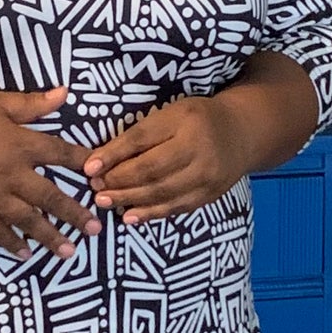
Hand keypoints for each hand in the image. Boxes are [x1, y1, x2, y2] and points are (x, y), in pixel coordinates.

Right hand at [0, 83, 98, 258]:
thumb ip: (30, 104)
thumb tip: (65, 94)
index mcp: (19, 143)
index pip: (59, 155)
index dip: (81, 163)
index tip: (99, 174)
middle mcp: (10, 174)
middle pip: (50, 197)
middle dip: (75, 214)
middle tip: (96, 229)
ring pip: (27, 221)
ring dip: (51, 237)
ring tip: (69, 252)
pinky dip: (11, 243)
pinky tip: (25, 254)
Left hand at [82, 95, 251, 224]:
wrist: (242, 133)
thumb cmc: (197, 119)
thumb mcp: (170, 114)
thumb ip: (140, 134)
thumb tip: (101, 160)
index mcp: (185, 122)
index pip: (143, 139)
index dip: (114, 155)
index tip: (89, 168)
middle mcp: (199, 150)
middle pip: (152, 170)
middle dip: (119, 181)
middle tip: (95, 189)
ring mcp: (207, 176)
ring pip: (162, 192)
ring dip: (130, 200)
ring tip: (105, 202)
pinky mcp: (210, 195)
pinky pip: (176, 207)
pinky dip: (151, 214)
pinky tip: (130, 217)